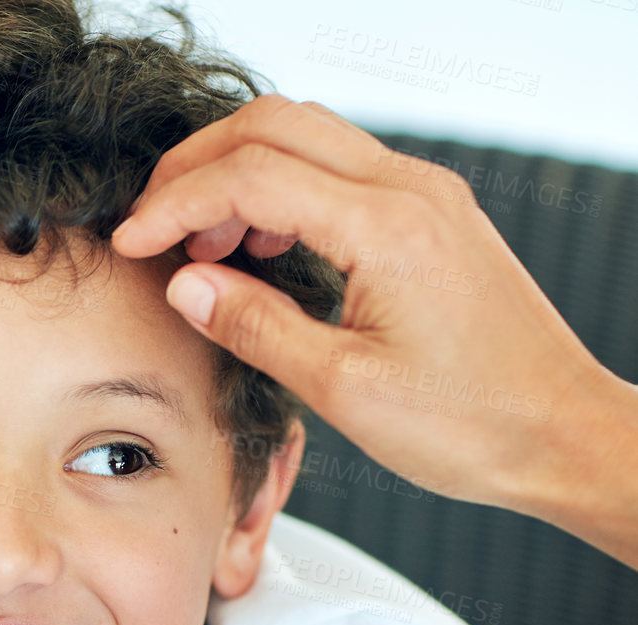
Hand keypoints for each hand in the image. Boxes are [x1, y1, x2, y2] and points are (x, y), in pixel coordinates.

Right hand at [110, 93, 630, 540]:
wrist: (562, 433)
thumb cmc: (468, 424)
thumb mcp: (341, 390)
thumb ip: (255, 326)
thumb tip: (186, 286)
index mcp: (387, 228)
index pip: (251, 176)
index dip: (175, 205)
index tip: (130, 244)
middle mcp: (410, 190)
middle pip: (274, 123)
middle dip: (196, 166)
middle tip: (151, 226)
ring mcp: (425, 194)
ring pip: (305, 134)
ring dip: (237, 173)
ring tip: (203, 247)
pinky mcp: (430, 213)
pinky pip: (338, 167)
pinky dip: (280, 188)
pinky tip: (260, 246)